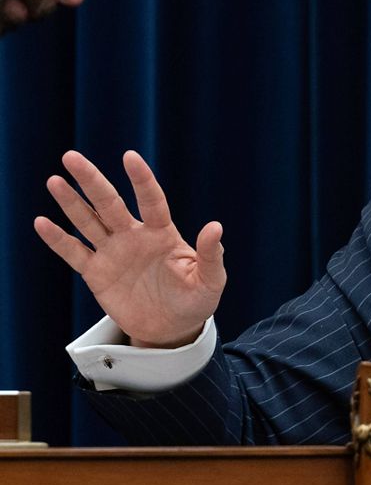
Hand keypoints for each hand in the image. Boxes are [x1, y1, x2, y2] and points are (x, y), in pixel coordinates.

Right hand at [33, 151, 225, 347]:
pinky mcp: (96, 274)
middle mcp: (134, 236)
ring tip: (54, 181)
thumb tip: (215, 226)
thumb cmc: (195, 300)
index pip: (151, 200)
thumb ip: (211, 254)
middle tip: (71, 157)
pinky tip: (41, 222)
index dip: (141, 180)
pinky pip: (74, 253)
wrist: (172, 328)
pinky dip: (58, 239)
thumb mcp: (210, 280)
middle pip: (110, 204)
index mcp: (162, 233)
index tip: (130, 157)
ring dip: (71, 202)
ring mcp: (113, 253)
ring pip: (88, 222)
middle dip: (91, 181)